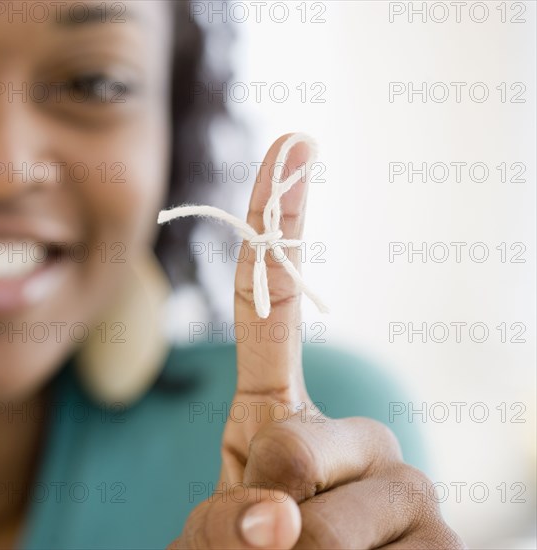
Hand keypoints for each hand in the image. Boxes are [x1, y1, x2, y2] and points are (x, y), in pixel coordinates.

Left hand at [167, 135, 464, 548]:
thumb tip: (279, 519)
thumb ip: (232, 510)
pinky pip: (420, 547)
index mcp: (281, 415)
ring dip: (319, 549)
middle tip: (265, 540)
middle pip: (309, 437)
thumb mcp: (214, 531)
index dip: (280, 224)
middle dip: (279, 490)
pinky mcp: (443, 538)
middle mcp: (355, 435)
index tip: (293, 146)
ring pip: (371, 498)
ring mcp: (403, 482)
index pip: (276, 302)